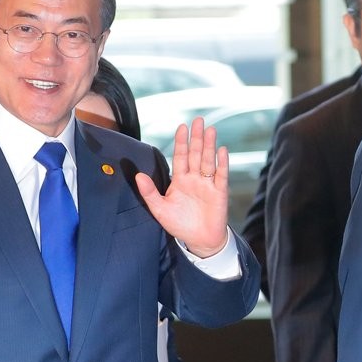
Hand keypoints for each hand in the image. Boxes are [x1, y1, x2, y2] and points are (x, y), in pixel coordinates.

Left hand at [135, 117, 228, 257]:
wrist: (200, 241)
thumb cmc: (180, 225)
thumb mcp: (160, 209)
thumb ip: (150, 192)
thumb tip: (138, 176)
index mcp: (180, 180)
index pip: (180, 157)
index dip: (181, 142)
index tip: (182, 127)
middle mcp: (195, 179)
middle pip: (196, 154)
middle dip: (196, 138)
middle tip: (198, 120)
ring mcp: (208, 184)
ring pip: (209, 161)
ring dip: (209, 146)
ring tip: (210, 130)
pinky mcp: (219, 192)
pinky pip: (221, 175)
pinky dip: (222, 163)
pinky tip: (222, 151)